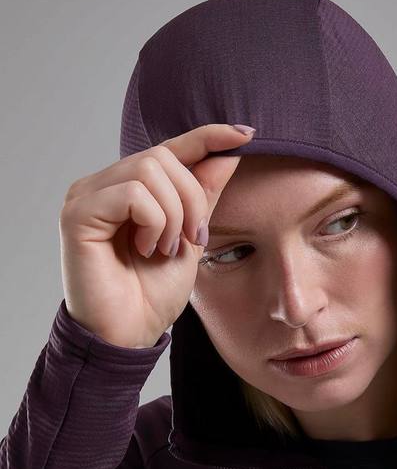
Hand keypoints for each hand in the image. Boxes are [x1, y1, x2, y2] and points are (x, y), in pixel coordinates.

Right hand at [59, 123, 254, 348]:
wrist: (130, 333)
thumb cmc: (152, 293)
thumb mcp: (190, 238)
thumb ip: (203, 196)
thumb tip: (229, 153)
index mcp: (129, 188)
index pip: (170, 148)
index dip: (208, 137)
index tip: (246, 134)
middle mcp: (103, 185)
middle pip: (163, 156)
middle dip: (192, 198)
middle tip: (193, 238)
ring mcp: (86, 196)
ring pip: (149, 169)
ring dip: (174, 214)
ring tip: (165, 248)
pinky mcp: (77, 213)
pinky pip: (132, 192)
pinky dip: (153, 221)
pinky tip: (146, 249)